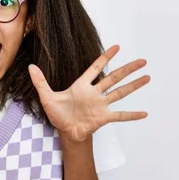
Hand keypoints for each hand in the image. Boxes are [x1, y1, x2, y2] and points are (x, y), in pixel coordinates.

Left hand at [28, 45, 149, 142]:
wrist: (66, 132)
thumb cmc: (58, 115)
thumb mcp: (47, 97)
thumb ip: (40, 82)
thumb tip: (30, 66)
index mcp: (82, 85)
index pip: (96, 67)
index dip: (106, 57)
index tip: (117, 47)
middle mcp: (95, 93)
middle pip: (114, 77)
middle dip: (128, 68)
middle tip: (142, 60)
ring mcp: (101, 105)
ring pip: (120, 92)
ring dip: (134, 85)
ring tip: (147, 77)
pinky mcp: (104, 117)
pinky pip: (120, 115)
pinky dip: (132, 115)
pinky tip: (145, 113)